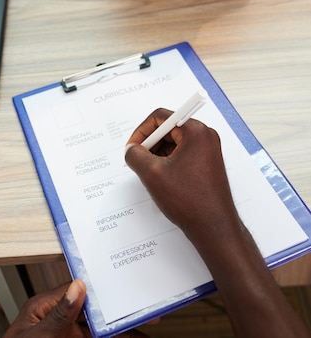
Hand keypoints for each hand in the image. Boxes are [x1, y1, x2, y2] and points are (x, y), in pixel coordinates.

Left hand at [4, 280, 148, 337]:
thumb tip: (77, 287)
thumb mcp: (39, 335)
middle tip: (140, 312)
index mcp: (44, 307)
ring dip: (119, 330)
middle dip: (116, 310)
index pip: (76, 290)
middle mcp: (56, 319)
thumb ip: (59, 313)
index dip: (100, 290)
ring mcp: (65, 335)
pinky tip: (125, 337)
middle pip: (92, 310)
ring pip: (97, 329)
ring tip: (142, 329)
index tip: (119, 290)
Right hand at [124, 111, 240, 247]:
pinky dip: (169, 163)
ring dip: (159, 155)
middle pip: (168, 129)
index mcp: (195, 132)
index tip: (133, 147)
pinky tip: (164, 180)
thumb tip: (131, 149)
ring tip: (152, 174)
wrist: (214, 228)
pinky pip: (183, 154)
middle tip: (140, 161)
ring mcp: (208, 150)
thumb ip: (135, 155)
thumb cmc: (190, 201)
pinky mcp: (207, 164)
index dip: (142, 131)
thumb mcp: (152, 174)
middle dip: (151, 144)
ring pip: (174, 143)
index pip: (161, 117)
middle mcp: (205, 136)